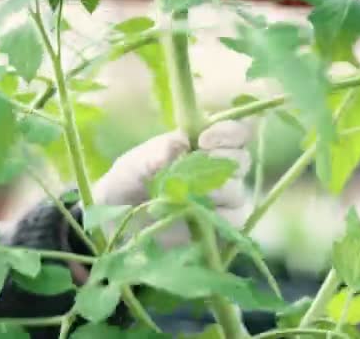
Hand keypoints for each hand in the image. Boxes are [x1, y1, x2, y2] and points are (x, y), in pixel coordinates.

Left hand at [92, 119, 252, 227]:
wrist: (117, 220)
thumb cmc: (128, 183)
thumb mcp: (134, 164)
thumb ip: (155, 153)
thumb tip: (180, 145)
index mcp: (204, 145)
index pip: (236, 132)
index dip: (228, 133)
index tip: (203, 140)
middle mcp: (219, 170)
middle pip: (242, 160)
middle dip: (221, 160)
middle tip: (192, 169)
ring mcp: (224, 200)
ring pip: (237, 191)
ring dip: (214, 191)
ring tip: (186, 196)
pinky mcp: (222, 227)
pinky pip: (234, 220)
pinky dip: (217, 216)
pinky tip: (194, 215)